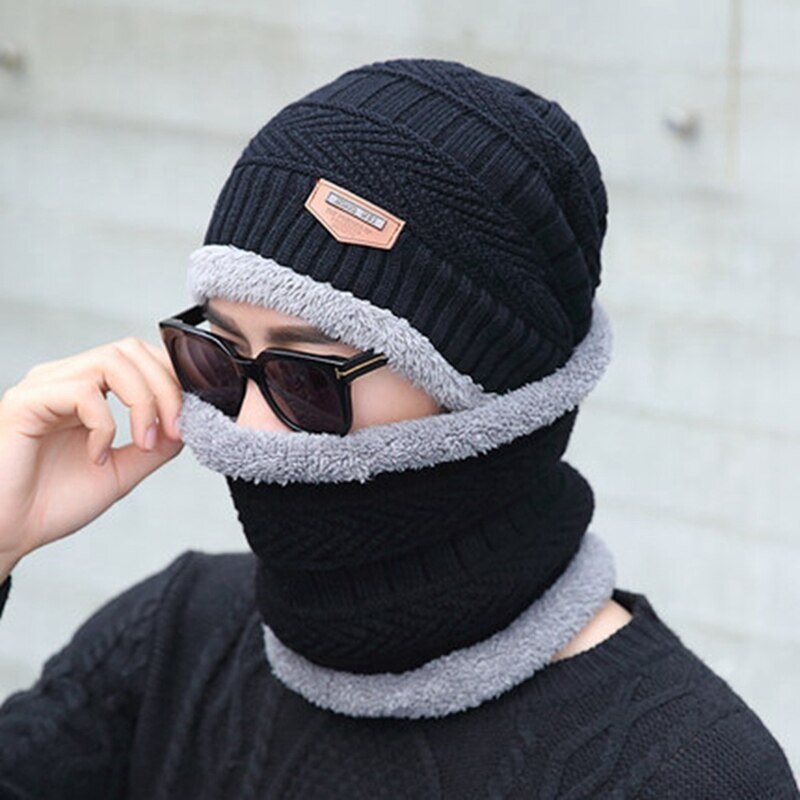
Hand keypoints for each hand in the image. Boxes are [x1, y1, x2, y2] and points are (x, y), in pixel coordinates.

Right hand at [0, 337, 184, 578]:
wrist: (6, 533)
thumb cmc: (52, 503)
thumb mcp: (121, 471)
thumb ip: (155, 446)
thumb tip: (190, 423)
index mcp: (86, 391)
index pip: (139, 358)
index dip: (171, 381)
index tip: (187, 422)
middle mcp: (64, 380)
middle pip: (130, 349)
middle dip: (166, 387)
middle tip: (176, 430)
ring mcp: (44, 387)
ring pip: (111, 360)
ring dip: (143, 401)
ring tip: (146, 442)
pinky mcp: (26, 403)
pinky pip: (82, 392)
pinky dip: (104, 424)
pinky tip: (97, 456)